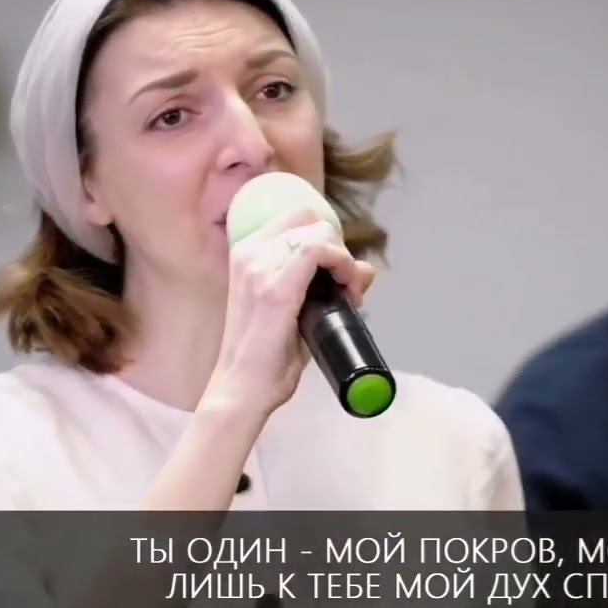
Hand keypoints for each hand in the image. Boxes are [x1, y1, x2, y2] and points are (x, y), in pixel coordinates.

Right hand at [199, 207, 376, 416]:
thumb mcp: (301, 311)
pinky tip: (347, 291)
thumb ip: (328, 287)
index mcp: (248, 253)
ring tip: (348, 294)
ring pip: (318, 232)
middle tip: (346, 285)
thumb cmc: (268, 357)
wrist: (243, 389)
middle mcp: (250, 253)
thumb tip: (365, 268)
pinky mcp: (274, 288)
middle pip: (310, 219)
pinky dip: (342, 265)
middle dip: (338, 247)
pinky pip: (317, 250)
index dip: (327, 238)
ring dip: (343, 260)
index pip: (297, 219)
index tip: (338, 273)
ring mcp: (259, 267)